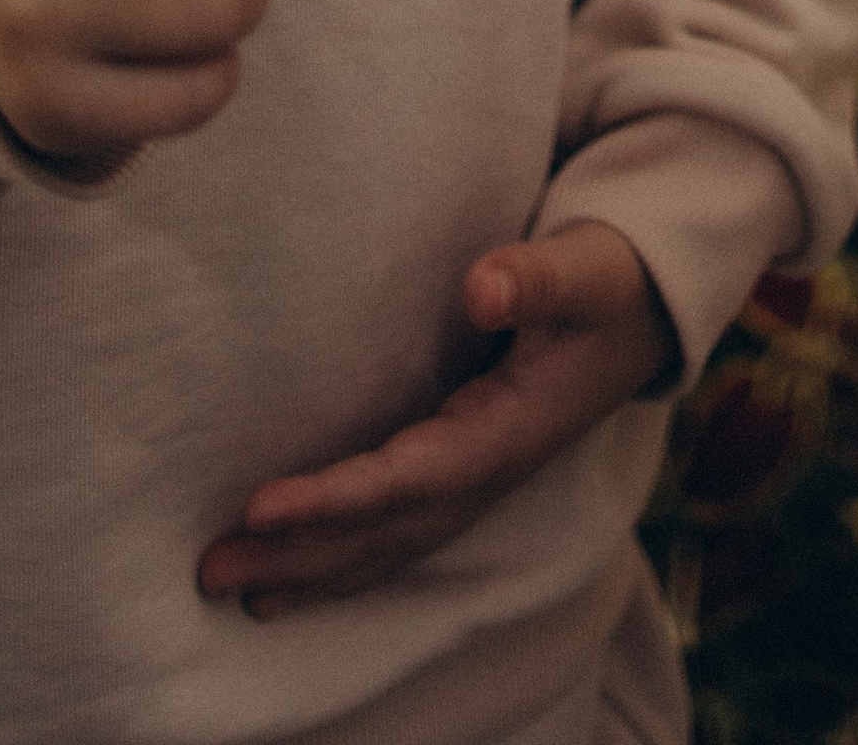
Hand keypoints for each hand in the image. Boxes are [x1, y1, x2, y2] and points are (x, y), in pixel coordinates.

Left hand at [197, 222, 675, 617]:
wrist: (647, 311)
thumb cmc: (608, 281)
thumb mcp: (585, 271)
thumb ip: (538, 277)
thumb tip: (482, 287)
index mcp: (511, 432)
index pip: (411, 480)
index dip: (337, 500)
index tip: (262, 506)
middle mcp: (488, 471)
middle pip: (385, 530)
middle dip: (301, 554)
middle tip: (209, 570)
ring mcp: (476, 478)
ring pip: (386, 541)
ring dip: (310, 568)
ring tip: (232, 587)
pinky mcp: (463, 467)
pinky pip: (394, 528)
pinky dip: (341, 556)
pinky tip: (289, 572)